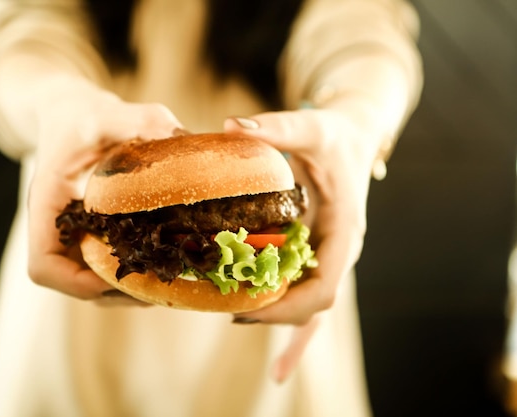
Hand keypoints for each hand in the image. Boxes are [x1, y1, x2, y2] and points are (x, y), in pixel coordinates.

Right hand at [26, 84, 183, 301]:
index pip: (44, 267)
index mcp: (48, 204)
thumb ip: (145, 122)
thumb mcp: (112, 112)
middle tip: (158, 288)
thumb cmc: (86, 115)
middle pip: (72, 284)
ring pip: (88, 281)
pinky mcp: (88, 232)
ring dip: (124, 289)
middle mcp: (56, 227)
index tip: (118, 276)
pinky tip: (161, 262)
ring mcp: (72, 233)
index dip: (78, 284)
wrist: (70, 113)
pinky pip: (101, 265)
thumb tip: (186, 141)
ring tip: (164, 281)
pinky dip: (128, 272)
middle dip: (115, 293)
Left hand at [224, 105, 380, 381]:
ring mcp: (327, 255)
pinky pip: (303, 292)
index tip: (248, 308)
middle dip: (273, 314)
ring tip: (233, 320)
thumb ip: (277, 127)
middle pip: (311, 304)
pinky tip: (277, 361)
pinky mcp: (314, 251)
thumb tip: (230, 126)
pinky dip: (288, 321)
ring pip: (307, 303)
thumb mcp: (311, 126)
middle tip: (227, 310)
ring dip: (275, 318)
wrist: (353, 137)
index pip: (324, 286)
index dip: (288, 306)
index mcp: (344, 232)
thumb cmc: (335, 135)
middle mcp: (338, 251)